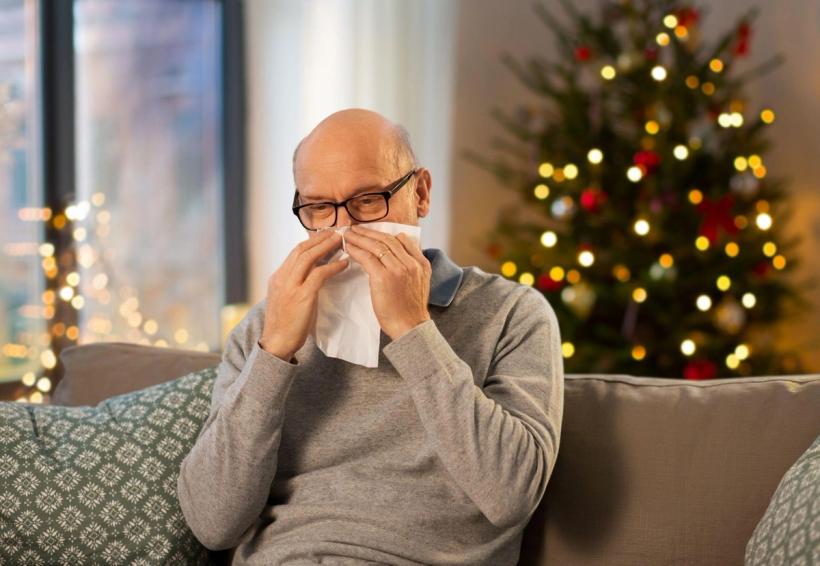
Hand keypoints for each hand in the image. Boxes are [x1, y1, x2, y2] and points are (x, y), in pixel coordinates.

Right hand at [259, 230, 347, 359]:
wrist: (276, 343)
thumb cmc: (285, 325)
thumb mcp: (285, 299)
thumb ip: (295, 285)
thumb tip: (313, 275)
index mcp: (277, 277)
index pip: (295, 252)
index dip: (312, 242)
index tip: (326, 236)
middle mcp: (282, 278)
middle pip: (301, 249)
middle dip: (320, 238)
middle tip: (336, 232)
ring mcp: (290, 286)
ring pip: (308, 257)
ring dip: (326, 246)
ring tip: (341, 241)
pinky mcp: (302, 296)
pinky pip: (319, 274)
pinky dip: (333, 266)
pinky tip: (344, 263)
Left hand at [344, 224, 431, 340]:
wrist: (410, 327)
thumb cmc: (410, 310)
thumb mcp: (420, 283)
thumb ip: (412, 266)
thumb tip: (398, 254)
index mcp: (421, 263)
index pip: (402, 240)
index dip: (384, 234)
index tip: (372, 232)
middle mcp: (412, 263)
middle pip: (388, 240)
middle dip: (369, 232)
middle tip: (355, 228)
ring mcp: (398, 269)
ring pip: (376, 246)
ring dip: (360, 238)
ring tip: (348, 235)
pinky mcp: (384, 277)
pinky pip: (367, 258)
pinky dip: (356, 250)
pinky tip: (348, 248)